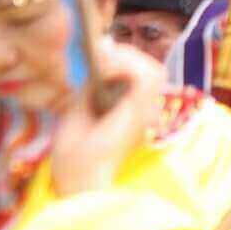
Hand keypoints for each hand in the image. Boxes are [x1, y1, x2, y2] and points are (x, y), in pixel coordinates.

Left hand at [47, 39, 164, 196]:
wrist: (76, 180)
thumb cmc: (76, 155)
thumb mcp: (80, 108)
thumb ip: (94, 83)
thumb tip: (104, 51)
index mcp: (133, 113)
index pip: (141, 76)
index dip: (123, 57)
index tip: (100, 48)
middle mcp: (146, 112)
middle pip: (152, 69)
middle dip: (125, 54)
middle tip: (100, 50)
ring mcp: (147, 112)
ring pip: (154, 70)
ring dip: (126, 58)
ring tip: (102, 59)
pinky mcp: (142, 111)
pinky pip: (146, 76)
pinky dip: (126, 64)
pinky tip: (105, 66)